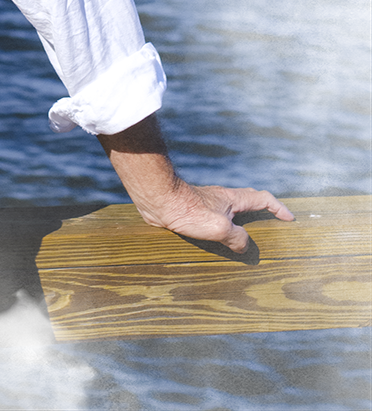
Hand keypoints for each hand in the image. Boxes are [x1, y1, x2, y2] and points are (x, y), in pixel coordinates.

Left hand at [131, 180, 293, 253]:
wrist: (157, 200)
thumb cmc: (187, 210)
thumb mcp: (220, 227)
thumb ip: (238, 238)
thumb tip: (244, 247)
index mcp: (233, 199)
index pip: (263, 199)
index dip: (278, 208)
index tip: (290, 219)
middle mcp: (222, 199)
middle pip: (249, 202)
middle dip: (263, 212)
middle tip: (272, 227)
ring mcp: (207, 204)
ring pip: (231, 210)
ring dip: (242, 221)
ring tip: (247, 240)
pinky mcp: (193, 211)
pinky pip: (216, 218)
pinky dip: (225, 227)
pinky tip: (220, 241)